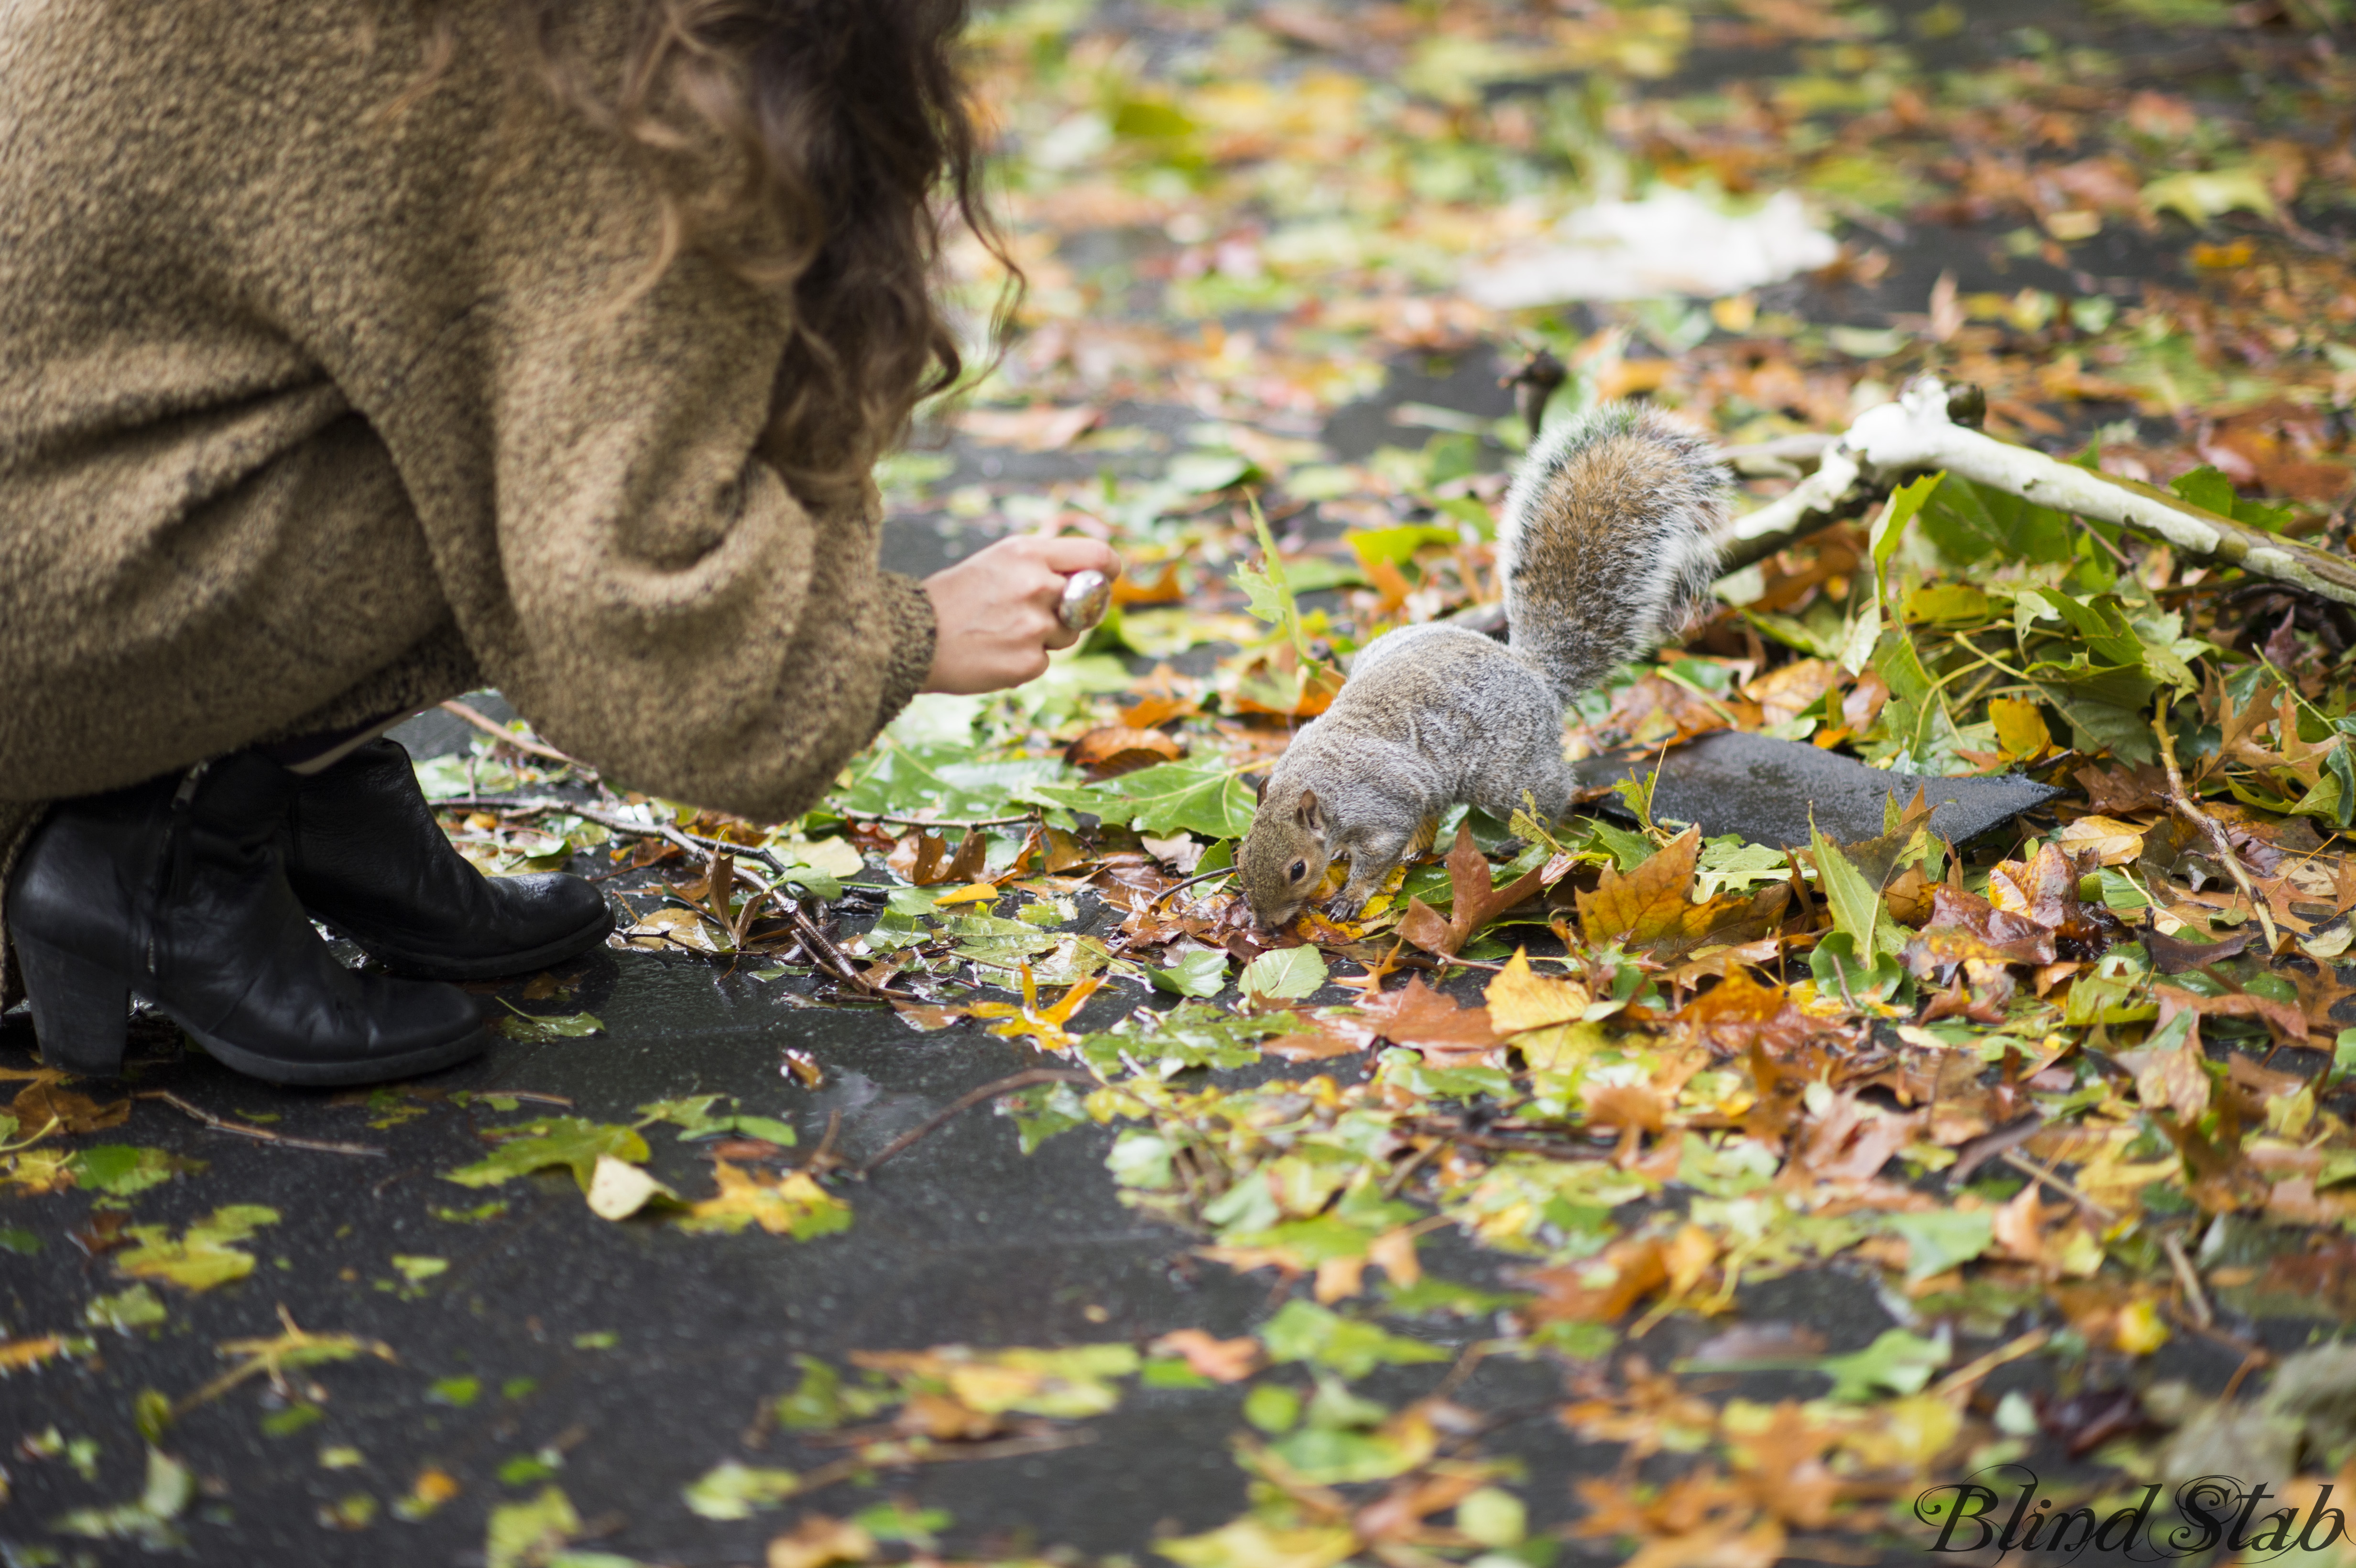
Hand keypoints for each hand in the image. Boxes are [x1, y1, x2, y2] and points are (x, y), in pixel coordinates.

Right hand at [920, 532, 1122, 693]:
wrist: (911, 637)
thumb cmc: (955, 597)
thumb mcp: (997, 561)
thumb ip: (1043, 565)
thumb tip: (1092, 579)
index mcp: (1029, 553)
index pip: (1098, 557)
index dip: (1107, 570)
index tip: (1105, 579)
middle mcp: (1037, 585)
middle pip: (1087, 602)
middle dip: (1070, 611)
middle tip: (1033, 614)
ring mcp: (1034, 625)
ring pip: (1067, 636)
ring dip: (1045, 638)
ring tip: (1001, 632)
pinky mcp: (1028, 661)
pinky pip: (1044, 662)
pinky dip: (1023, 661)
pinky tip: (993, 652)